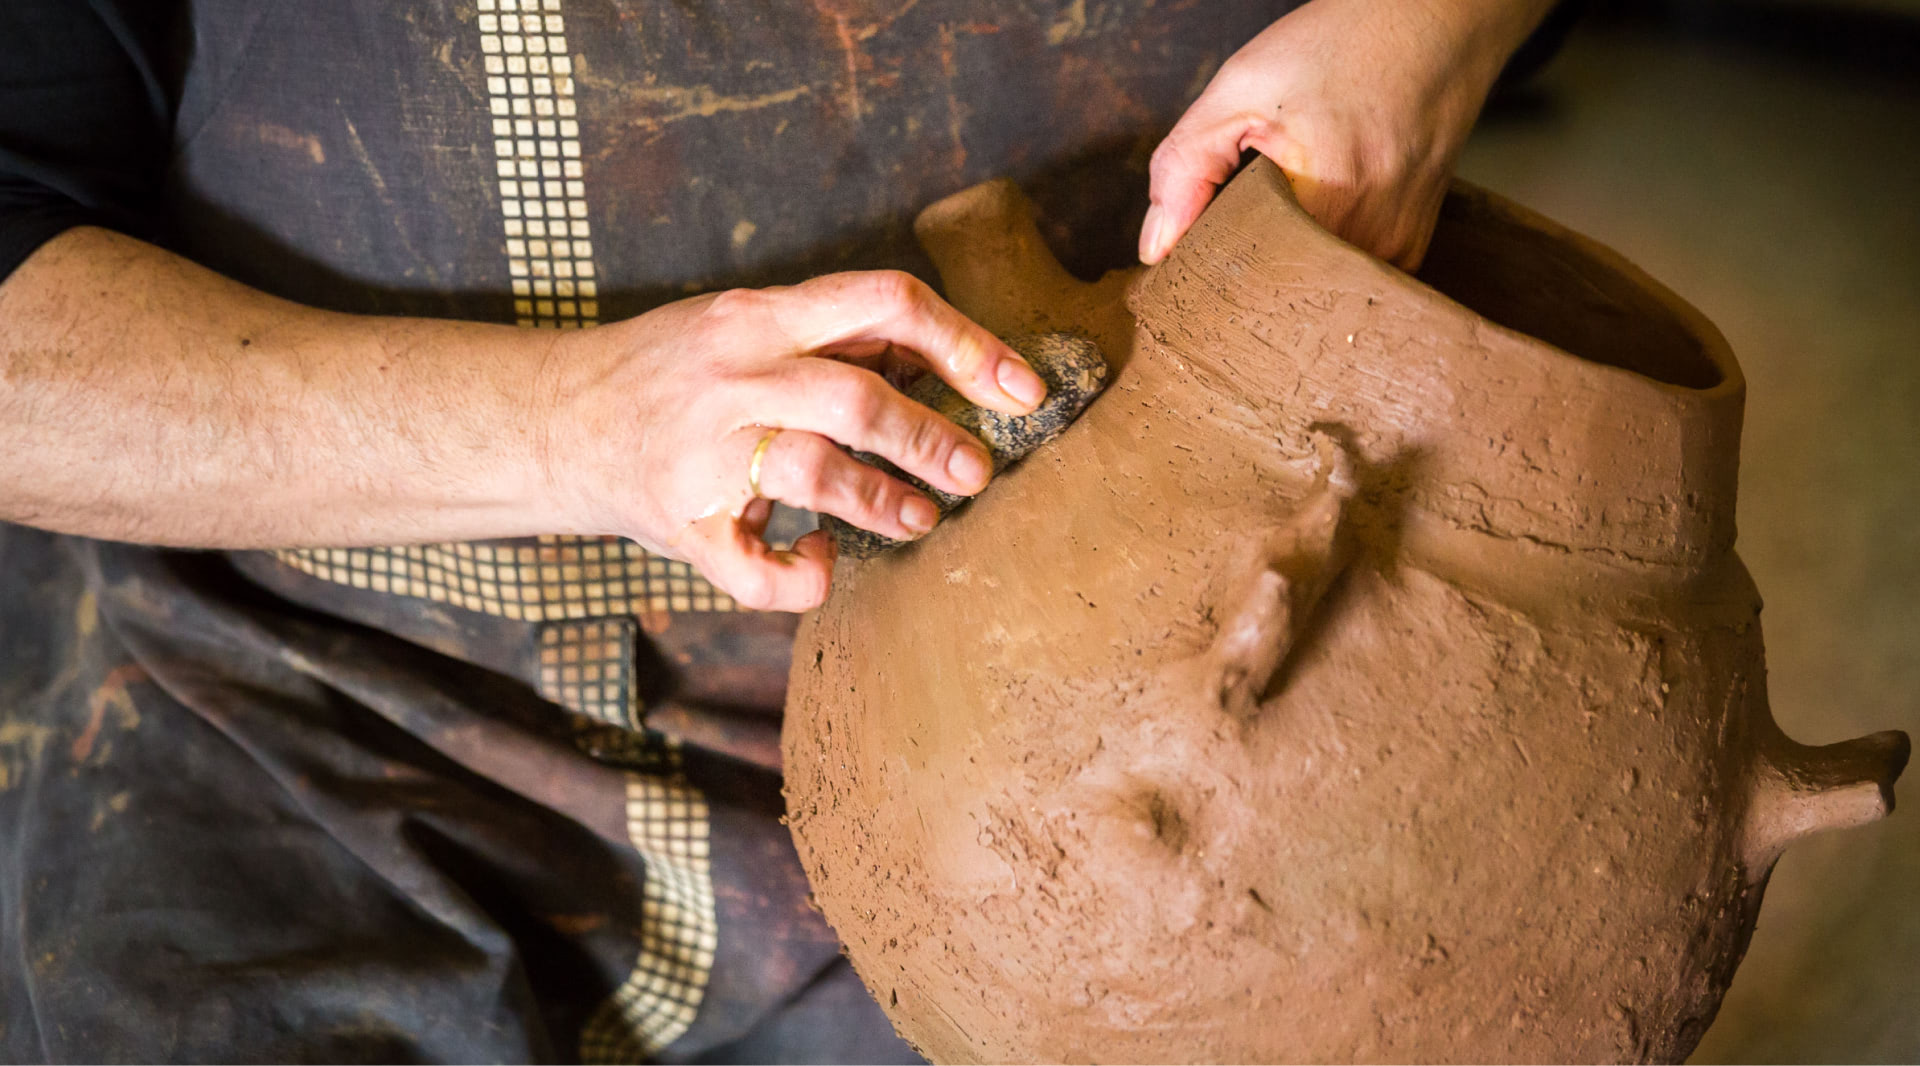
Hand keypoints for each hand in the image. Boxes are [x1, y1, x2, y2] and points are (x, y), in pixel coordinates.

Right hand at [538, 270, 1045, 611]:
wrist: (550, 421)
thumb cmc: (672, 373)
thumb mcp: (743, 325)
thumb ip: (832, 338)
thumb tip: (948, 361)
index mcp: (757, 316)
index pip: (882, 302)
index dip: (966, 343)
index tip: (1022, 389)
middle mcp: (731, 375)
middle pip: (856, 398)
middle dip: (931, 439)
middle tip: (977, 472)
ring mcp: (701, 452)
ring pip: (813, 474)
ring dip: (883, 503)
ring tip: (921, 519)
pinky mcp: (680, 524)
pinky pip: (755, 567)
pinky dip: (805, 577)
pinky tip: (822, 563)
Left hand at [1139, 0, 1547, 270]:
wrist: (1437, 25)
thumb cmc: (1344, 46)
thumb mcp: (1242, 90)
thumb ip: (1185, 169)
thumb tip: (1156, 249)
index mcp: (1328, 208)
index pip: (1242, 284)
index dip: (1208, 273)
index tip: (1194, 249)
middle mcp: (1372, 245)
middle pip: (1278, 296)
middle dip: (1244, 272)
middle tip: (1235, 222)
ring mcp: (1398, 255)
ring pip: (1311, 292)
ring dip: (1282, 266)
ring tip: (1280, 211)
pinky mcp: (1409, 253)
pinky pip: (1343, 278)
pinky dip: (1316, 257)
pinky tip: (1312, 218)